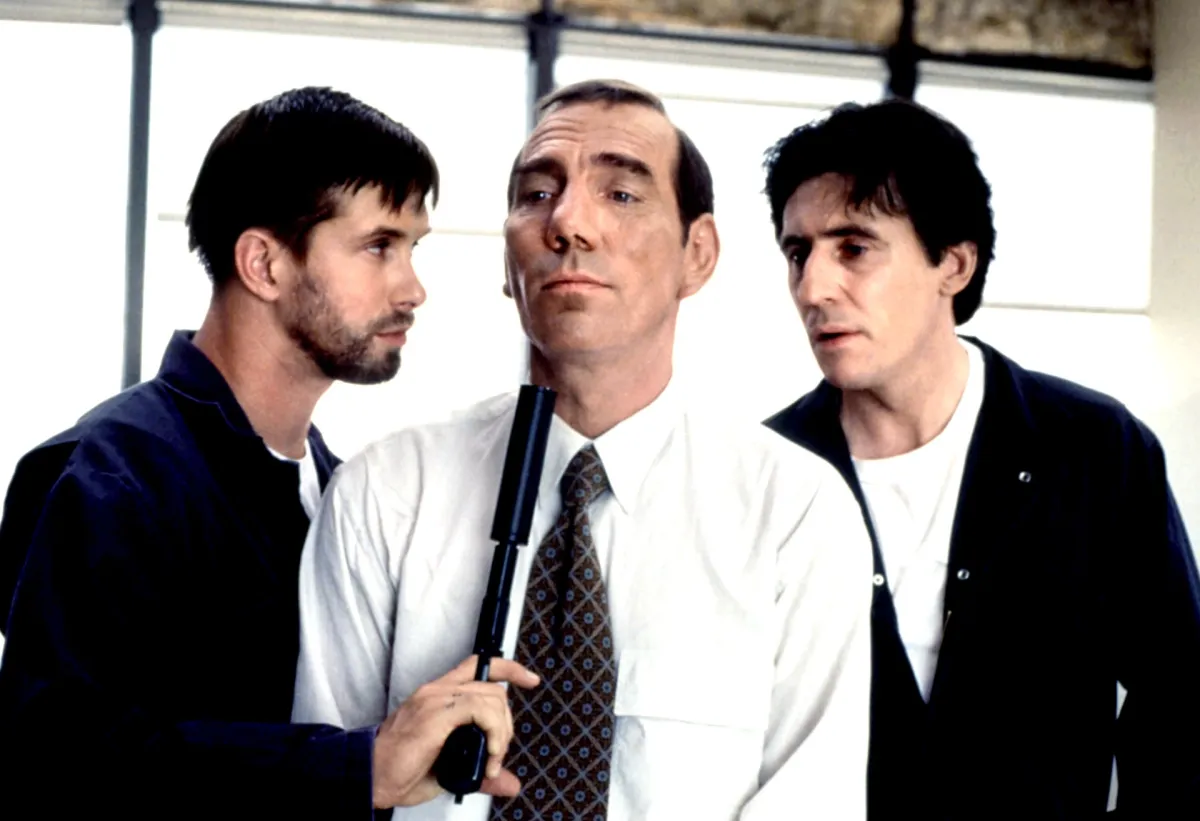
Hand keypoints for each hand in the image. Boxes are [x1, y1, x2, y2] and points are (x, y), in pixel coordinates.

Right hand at [371, 655, 539, 808]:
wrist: (371, 778)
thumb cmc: (400, 770)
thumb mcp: (451, 770)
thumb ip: (482, 773)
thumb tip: (510, 783)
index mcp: (439, 696)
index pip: (478, 666)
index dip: (509, 668)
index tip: (530, 679)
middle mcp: (438, 691)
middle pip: (493, 687)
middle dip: (507, 723)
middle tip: (498, 753)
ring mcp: (436, 699)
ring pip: (491, 697)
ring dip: (502, 733)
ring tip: (492, 760)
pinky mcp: (435, 713)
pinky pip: (480, 709)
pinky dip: (494, 733)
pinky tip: (489, 756)